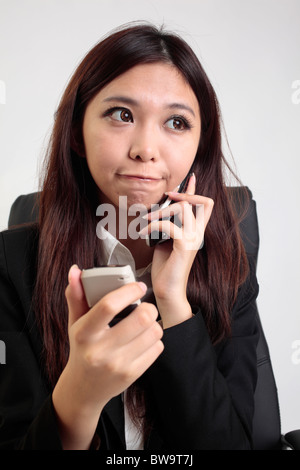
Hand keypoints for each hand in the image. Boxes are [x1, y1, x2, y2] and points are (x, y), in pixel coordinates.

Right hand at [52, 265, 162, 448]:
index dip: (128, 291)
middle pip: (141, 318)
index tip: (138, 286)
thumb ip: (76, 296)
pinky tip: (143, 340)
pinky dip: (155, 340)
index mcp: (84, 333)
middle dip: (148, 307)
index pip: (108, 306)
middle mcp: (100, 350)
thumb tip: (75, 271)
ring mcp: (118, 364)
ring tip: (144, 324)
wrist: (84, 388)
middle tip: (145, 307)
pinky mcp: (132, 374)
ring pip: (154, 332)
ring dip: (153, 324)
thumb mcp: (75, 323)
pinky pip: (157, 348)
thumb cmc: (82, 349)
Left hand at [139, 174, 213, 327]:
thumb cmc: (165, 268)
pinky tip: (144, 233)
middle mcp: (198, 234)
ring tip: (147, 220)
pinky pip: (169, 225)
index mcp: (196, 232)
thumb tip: (159, 212)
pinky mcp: (184, 246)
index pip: (204, 206)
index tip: (190, 179)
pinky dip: (153, 226)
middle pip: (197, 202)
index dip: (197, 190)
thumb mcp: (166, 241)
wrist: (168, 290)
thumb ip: (167, 226)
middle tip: (164, 198)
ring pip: (183, 209)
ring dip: (161, 211)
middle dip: (179, 196)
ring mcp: (193, 239)